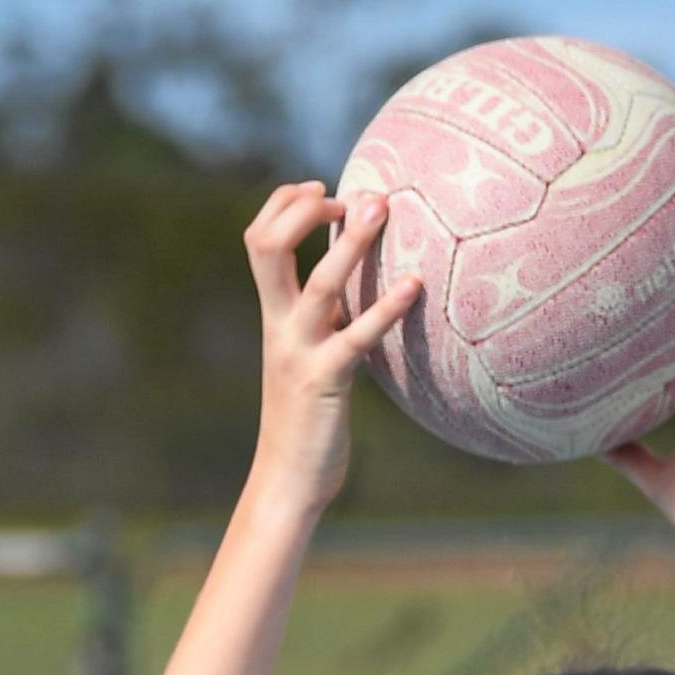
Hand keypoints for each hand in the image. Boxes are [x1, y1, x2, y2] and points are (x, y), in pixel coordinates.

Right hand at [243, 178, 421, 517]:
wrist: (287, 481)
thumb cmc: (306, 419)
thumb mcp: (307, 355)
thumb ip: (321, 319)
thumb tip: (353, 285)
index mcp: (273, 315)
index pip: (259, 237)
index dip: (285, 204)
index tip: (325, 193)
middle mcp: (279, 326)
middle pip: (268, 245)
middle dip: (306, 208)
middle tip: (354, 195)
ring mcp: (299, 352)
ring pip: (319, 283)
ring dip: (352, 242)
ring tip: (384, 207)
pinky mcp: (326, 382)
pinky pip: (357, 337)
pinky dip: (387, 308)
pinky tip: (415, 286)